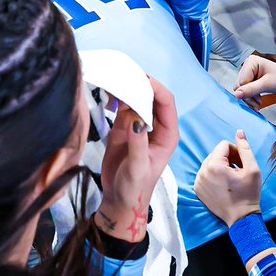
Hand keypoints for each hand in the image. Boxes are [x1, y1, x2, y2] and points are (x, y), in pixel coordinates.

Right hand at [95, 77, 178, 242]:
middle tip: (123, 75)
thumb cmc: (135, 189)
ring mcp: (140, 125)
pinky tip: (108, 92)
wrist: (119, 200)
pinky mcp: (123, 126)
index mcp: (168, 135)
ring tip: (114, 80)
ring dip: (128, 88)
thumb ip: (138, 143)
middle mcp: (156, 127)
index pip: (166, 103)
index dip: (156, 88)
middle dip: (141, 84)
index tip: (140, 79)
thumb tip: (135, 117)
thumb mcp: (137, 168)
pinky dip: (116, 97)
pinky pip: (122, 106)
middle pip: (152, 97)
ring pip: (137, 98)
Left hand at [194, 130, 263, 226]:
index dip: (236, 152)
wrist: (241, 218)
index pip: (224, 145)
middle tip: (238, 171)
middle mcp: (202, 171)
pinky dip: (214, 175)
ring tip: (231, 178)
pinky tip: (224, 185)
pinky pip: (205, 173)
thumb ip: (245, 148)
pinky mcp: (197, 189)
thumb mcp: (252, 169)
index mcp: (214, 165)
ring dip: (221, 166)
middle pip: (216, 153)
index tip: (242, 164)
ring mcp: (198, 181)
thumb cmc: (248, 194)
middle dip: (228, 159)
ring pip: (210, 162)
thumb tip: (239, 132)